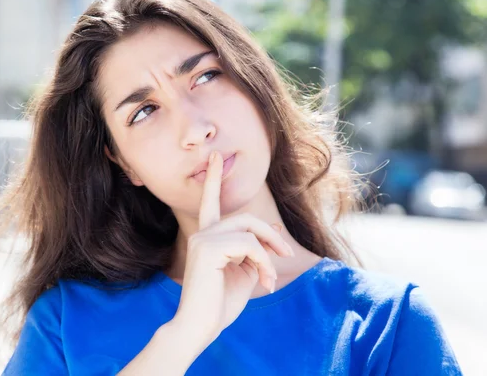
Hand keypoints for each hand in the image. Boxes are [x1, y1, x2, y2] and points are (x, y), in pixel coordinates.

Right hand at [172, 151, 294, 344]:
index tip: (217, 157)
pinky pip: (249, 245)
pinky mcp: (208, 248)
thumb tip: (275, 231)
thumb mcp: (245, 275)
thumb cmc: (219, 305)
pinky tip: (265, 281)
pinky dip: (264, 262)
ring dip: (269, 255)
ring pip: (249, 231)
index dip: (214, 179)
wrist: (200, 328)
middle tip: (286, 255)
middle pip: (246, 218)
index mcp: (207, 237)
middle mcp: (202, 233)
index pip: (210, 202)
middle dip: (270, 235)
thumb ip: (257, 253)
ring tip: (270, 280)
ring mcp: (203, 238)